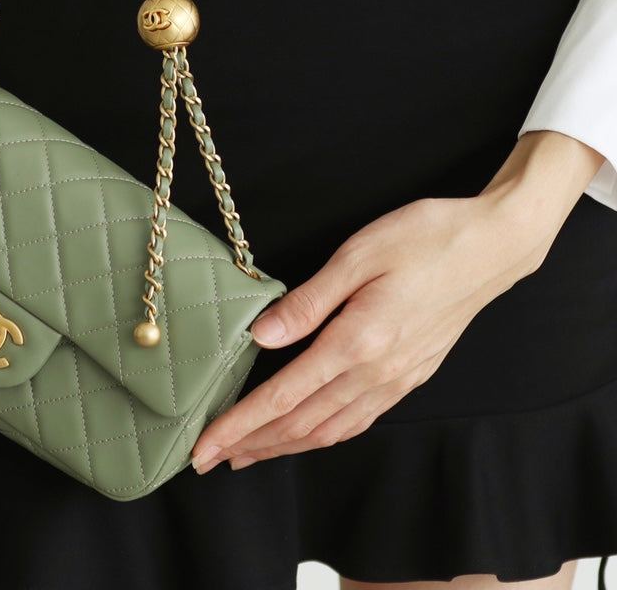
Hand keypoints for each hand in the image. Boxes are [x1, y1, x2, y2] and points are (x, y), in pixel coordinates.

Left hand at [189, 130, 604, 474]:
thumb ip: (306, 302)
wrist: (494, 246)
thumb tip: (260, 336)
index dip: (239, 425)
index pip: (283, 397)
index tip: (204, 445)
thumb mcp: (357, 255)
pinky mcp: (411, 376)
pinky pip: (358, 420)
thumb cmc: (426, 238)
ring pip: (330, 430)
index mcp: (357, 341)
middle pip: (301, 424)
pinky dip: (323, 436)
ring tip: (246, 455)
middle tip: (207, 460)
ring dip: (284, 446)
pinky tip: (305, 435)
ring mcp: (397, 379)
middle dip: (251, 445)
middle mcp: (377, 372)